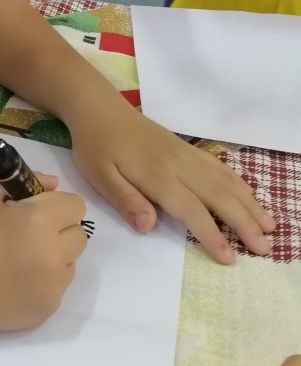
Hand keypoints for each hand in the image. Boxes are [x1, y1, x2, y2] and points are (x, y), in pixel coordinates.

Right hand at [0, 174, 86, 331]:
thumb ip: (24, 184)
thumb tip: (52, 185)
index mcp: (40, 221)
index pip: (75, 206)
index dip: (56, 205)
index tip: (36, 211)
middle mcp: (54, 253)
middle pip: (78, 235)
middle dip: (59, 230)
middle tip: (28, 235)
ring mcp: (53, 285)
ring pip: (71, 262)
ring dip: (55, 257)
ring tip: (20, 260)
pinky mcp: (48, 308)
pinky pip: (58, 286)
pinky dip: (44, 281)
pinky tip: (17, 280)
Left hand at [69, 100, 274, 263]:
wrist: (100, 109)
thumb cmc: (96, 146)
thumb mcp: (99, 177)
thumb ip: (126, 200)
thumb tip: (149, 226)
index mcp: (157, 175)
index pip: (191, 209)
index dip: (211, 234)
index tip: (230, 257)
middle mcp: (179, 165)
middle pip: (219, 196)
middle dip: (244, 223)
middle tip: (265, 248)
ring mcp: (186, 155)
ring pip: (225, 181)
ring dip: (250, 204)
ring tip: (270, 226)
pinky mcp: (187, 149)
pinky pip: (220, 167)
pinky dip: (239, 183)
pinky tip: (250, 196)